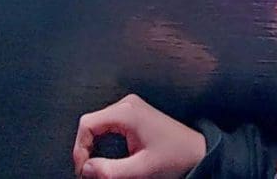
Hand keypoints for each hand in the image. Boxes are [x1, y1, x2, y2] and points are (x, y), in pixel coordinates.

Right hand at [73, 93, 206, 178]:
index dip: (79, 149)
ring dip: (93, 147)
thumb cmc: (175, 157)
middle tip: (89, 173)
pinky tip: (106, 159)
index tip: (84, 171)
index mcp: (126, 112)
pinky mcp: (133, 114)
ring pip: (97, 125)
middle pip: (90, 124)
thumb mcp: (141, 170)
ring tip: (96, 169)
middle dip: (85, 150)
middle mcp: (126, 105)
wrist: (197, 151)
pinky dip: (102, 142)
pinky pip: (107, 125)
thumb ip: (110, 171)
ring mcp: (130, 108)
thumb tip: (86, 169)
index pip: (87, 124)